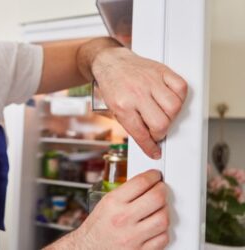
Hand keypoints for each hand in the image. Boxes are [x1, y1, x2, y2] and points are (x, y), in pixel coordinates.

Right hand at [44, 170, 168, 249]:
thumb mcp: (105, 203)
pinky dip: (162, 231)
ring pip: (163, 218)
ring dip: (164, 211)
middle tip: (161, 189)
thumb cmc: (96, 227)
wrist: (89, 249)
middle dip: (162, 190)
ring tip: (159, 208)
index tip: (155, 176)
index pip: (141, 182)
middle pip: (156, 198)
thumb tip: (145, 183)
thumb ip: (125, 193)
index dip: (153, 176)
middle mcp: (123, 218)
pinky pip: (162, 238)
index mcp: (113, 203)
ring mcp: (132, 236)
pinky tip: (156, 227)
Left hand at [78, 38, 187, 158]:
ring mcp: (151, 81)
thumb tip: (148, 140)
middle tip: (157, 131)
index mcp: (122, 105)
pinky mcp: (161, 71)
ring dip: (171, 117)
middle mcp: (137, 93)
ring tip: (163, 116)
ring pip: (174, 107)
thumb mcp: (114, 109)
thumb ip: (131, 124)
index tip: (155, 151)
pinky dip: (180, 97)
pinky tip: (171, 100)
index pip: (141, 133)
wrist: (110, 63)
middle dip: (161, 133)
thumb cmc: (112, 86)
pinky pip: (181, 87)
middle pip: (161, 123)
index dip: (150, 146)